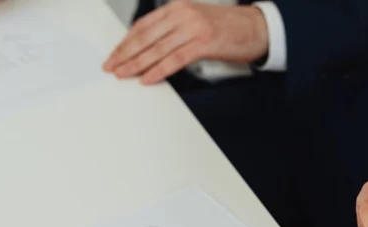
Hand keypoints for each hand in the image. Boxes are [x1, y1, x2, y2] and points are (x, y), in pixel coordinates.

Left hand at [103, 0, 268, 84]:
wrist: (257, 27)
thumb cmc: (226, 28)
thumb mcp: (194, 22)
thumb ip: (172, 31)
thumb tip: (147, 50)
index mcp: (177, 7)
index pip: (143, 25)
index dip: (125, 42)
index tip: (114, 54)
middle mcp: (183, 14)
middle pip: (145, 37)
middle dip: (125, 54)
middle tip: (110, 66)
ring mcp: (193, 27)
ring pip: (157, 49)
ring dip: (136, 64)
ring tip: (123, 74)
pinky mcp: (204, 43)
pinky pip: (175, 59)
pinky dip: (158, 70)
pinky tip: (147, 78)